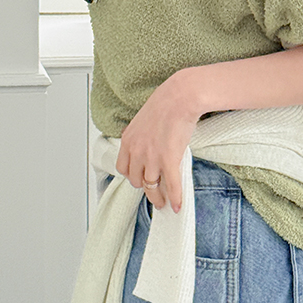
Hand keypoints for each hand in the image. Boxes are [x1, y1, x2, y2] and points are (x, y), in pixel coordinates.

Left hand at [114, 72, 201, 213]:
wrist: (180, 97)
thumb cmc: (165, 103)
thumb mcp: (142, 120)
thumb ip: (139, 136)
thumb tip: (144, 146)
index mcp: (128, 140)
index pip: (122, 169)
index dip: (132, 176)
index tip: (139, 179)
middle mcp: (137, 151)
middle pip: (136, 181)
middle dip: (145, 188)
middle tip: (153, 192)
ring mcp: (152, 157)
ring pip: (151, 187)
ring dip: (158, 198)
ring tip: (164, 203)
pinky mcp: (169, 159)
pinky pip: (170, 185)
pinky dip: (175, 197)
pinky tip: (178, 206)